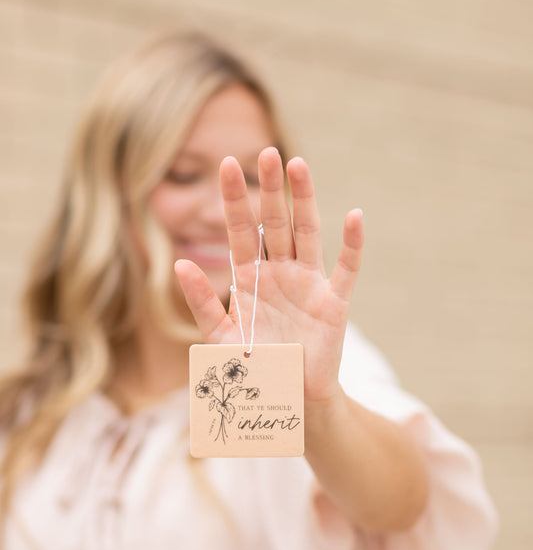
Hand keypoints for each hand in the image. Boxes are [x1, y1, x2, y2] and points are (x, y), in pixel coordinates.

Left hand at [174, 147, 363, 405]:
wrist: (288, 397)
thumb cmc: (254, 368)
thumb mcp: (221, 337)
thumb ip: (202, 302)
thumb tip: (180, 263)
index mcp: (249, 279)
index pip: (240, 231)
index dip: (234, 199)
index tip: (225, 164)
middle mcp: (279, 273)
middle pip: (274, 223)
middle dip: (269, 189)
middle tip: (265, 152)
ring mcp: (308, 284)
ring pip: (306, 233)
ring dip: (304, 200)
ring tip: (298, 164)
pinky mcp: (334, 303)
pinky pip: (346, 269)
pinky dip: (352, 245)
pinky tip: (355, 217)